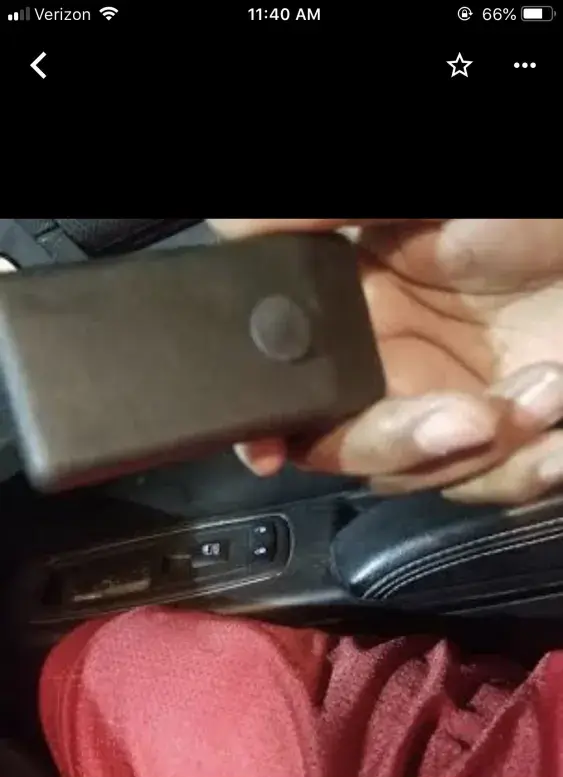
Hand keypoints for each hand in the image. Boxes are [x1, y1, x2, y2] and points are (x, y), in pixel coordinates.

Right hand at [210, 219, 562, 504]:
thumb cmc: (528, 221)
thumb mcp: (414, 204)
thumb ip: (323, 218)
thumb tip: (224, 226)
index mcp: (355, 317)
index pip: (290, 392)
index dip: (267, 427)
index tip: (266, 452)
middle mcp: (391, 372)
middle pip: (349, 450)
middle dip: (405, 446)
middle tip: (474, 417)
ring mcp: (449, 412)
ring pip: (422, 480)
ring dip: (485, 454)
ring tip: (548, 390)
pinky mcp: (508, 443)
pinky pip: (491, 488)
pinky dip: (527, 469)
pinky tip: (558, 428)